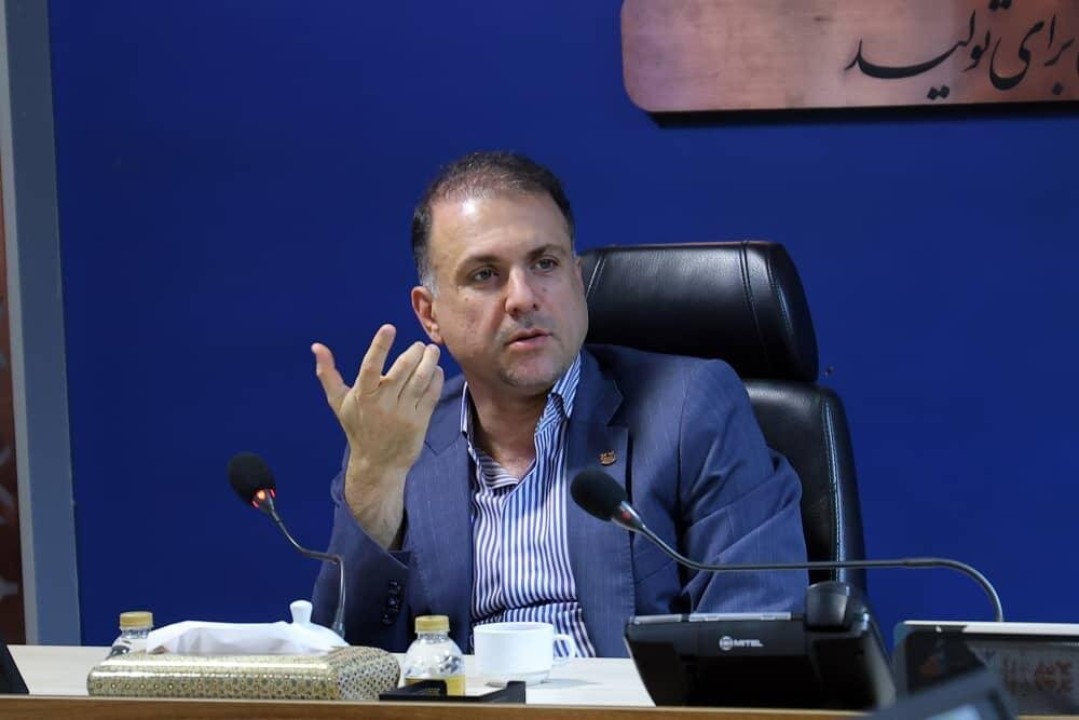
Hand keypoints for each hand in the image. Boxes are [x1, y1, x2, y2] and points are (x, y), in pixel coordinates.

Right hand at [312, 325, 443, 545]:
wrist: (378, 464)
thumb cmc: (358, 428)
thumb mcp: (339, 403)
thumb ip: (328, 374)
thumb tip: (316, 347)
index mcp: (362, 396)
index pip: (371, 366)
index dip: (380, 346)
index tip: (389, 328)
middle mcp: (383, 404)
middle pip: (402, 370)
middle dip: (414, 352)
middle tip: (419, 345)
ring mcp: (403, 413)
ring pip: (421, 380)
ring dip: (430, 361)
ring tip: (432, 351)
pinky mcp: (420, 422)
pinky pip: (432, 394)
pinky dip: (437, 378)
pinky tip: (436, 370)